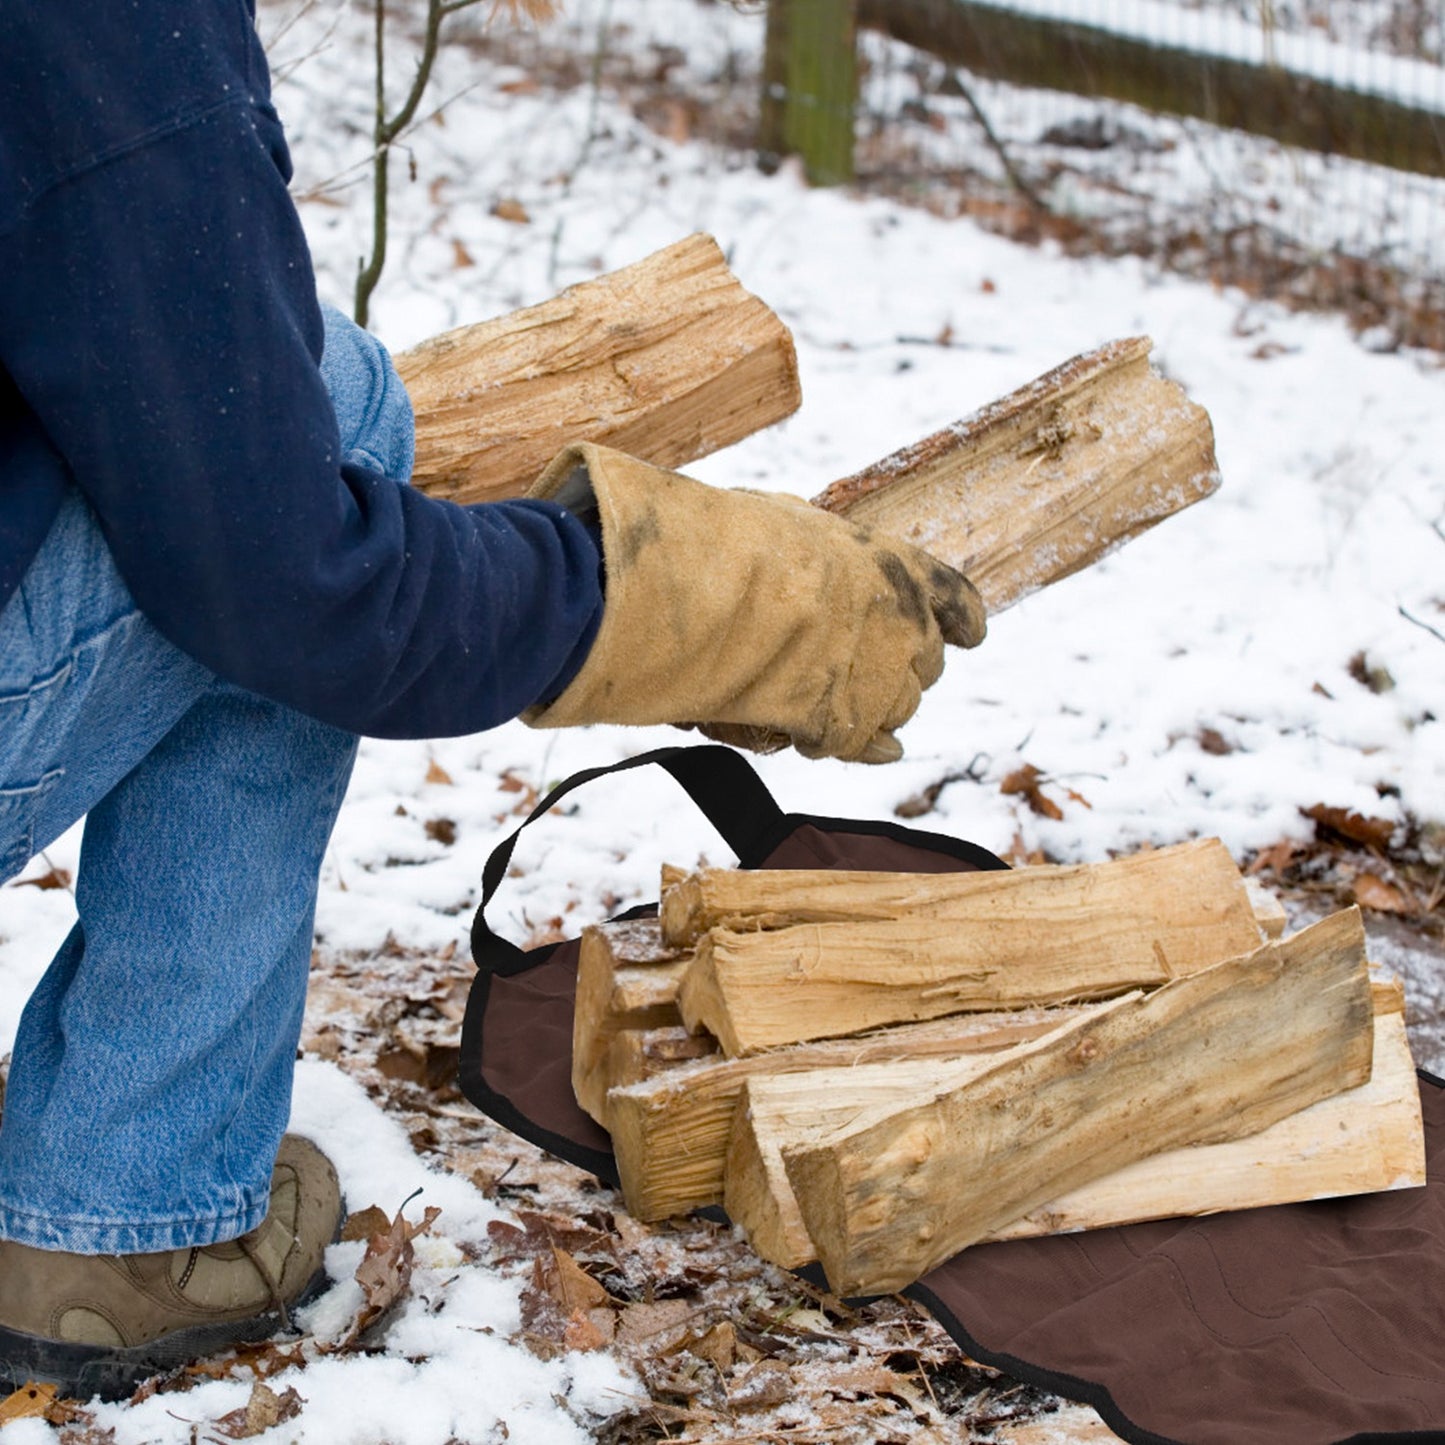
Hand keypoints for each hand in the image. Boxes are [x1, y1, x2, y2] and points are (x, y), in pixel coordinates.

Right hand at [523, 444, 984, 762]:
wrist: (716, 600)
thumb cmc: (731, 545)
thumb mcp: (784, 520)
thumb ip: (812, 547)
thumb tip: (802, 550)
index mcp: (896, 564)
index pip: (952, 595)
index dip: (961, 617)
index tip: (972, 634)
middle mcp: (904, 622)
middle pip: (926, 658)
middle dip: (910, 663)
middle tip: (885, 667)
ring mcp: (882, 678)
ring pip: (902, 704)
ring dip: (881, 704)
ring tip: (851, 703)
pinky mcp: (848, 724)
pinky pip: (869, 744)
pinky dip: (868, 746)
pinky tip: (875, 749)